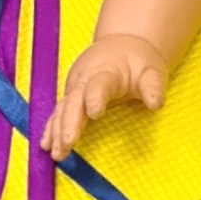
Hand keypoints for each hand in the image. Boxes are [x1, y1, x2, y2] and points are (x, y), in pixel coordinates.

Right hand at [39, 33, 168, 160]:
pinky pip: (58, 112)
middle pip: (75, 100)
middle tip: (68, 143)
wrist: (121, 46)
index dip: (96, 97)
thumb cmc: (138, 62)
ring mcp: (75, 88)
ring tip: (56, 152)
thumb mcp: (151, 70)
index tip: (95, 112)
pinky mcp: (70, 97)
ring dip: (57, 130)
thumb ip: (153, 86)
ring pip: (63, 108)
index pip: (99, 84)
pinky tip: (45, 145)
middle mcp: (86, 79)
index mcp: (107, 71)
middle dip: (69, 122)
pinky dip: (51, 128)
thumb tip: (155, 103)